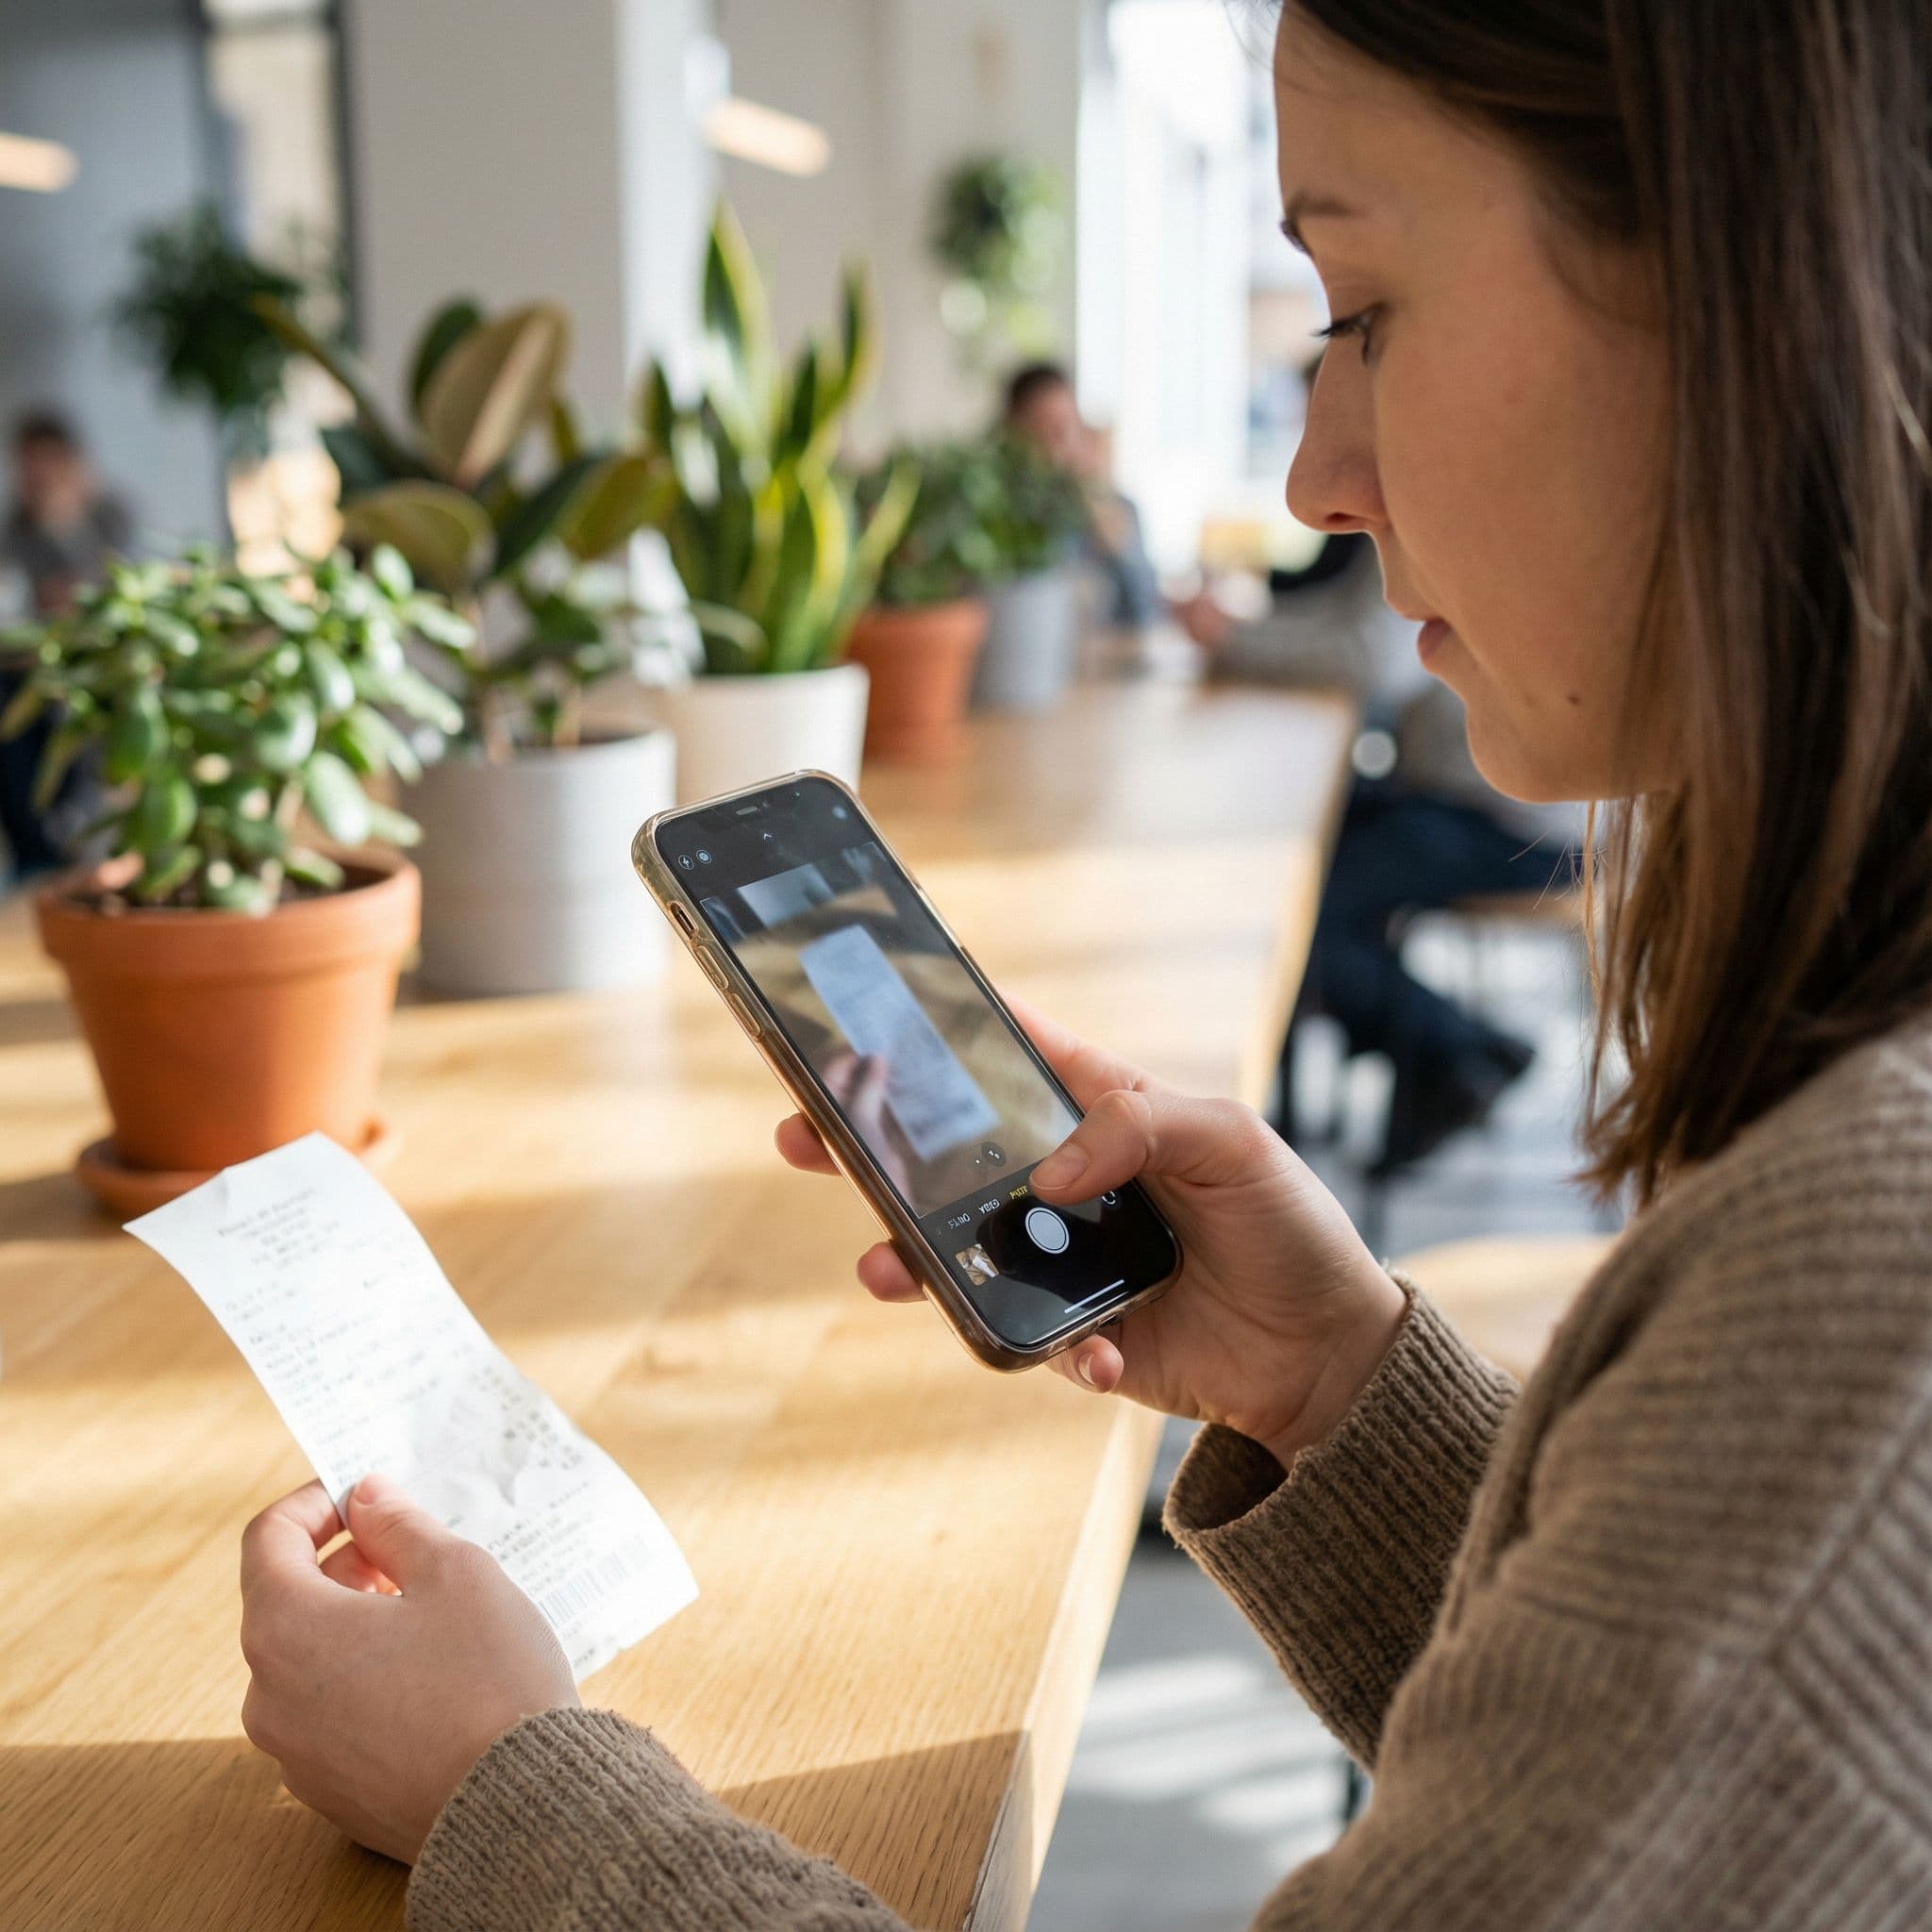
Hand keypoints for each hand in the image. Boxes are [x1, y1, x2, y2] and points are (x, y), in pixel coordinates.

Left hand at [239, 1475, 578, 1862]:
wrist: (517, 1806)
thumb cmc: (488, 1677)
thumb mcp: (456, 1573)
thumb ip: (399, 1526)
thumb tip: (365, 1497)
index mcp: (287, 1628)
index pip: (267, 1539)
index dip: (314, 1503)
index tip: (363, 1494)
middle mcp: (268, 1694)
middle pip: (285, 1602)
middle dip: (343, 1565)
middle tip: (410, 1553)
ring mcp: (292, 1753)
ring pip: (306, 1661)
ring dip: (353, 1624)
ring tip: (429, 1617)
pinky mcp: (326, 1793)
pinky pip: (328, 1715)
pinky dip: (362, 1681)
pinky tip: (430, 1681)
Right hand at [776, 999, 1406, 1466]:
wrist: (1327, 1354)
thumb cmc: (1287, 1222)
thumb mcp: (1229, 1141)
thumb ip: (1138, 1127)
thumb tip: (1047, 1177)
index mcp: (1100, 1112)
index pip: (1005, 1056)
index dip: (935, 1034)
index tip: (862, 1017)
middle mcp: (1066, 1182)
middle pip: (947, 1155)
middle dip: (870, 1143)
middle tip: (804, 1133)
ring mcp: (1060, 1260)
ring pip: (957, 1251)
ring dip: (911, 1256)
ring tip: (882, 1265)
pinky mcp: (1072, 1334)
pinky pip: (1027, 1340)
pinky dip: (1053, 1350)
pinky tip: (1092, 1355)